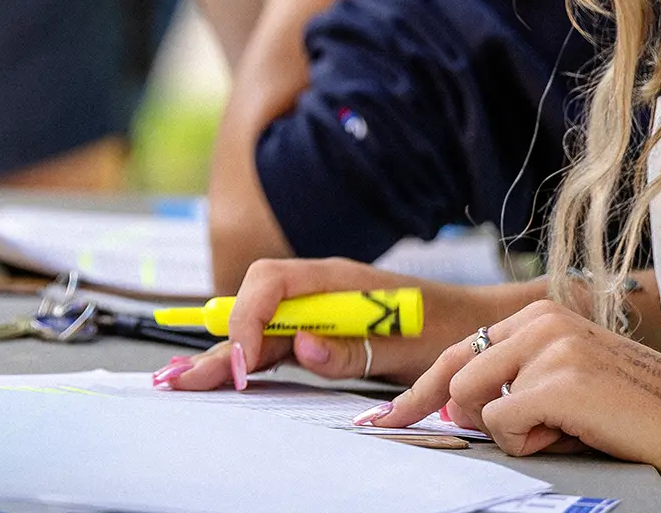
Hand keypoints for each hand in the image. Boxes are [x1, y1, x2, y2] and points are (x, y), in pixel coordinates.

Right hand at [160, 257, 533, 392]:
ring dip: (226, 353)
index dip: (246, 319)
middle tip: (180, 378)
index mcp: (336, 279)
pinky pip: (279, 342)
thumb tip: (302, 349)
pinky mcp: (324, 330)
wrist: (480, 325)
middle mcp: (319, 289)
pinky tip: (227, 374)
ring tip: (186, 380)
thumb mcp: (406, 342)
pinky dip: (250, 358)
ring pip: (260, 326)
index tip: (241, 361)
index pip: (270, 285)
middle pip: (253, 305)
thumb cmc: (449, 329)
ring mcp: (319, 309)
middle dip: (217, 341)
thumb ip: (353, 346)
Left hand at [369, 300, 660, 487]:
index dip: (417, 390)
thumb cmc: (634, 411)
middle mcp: (536, 321)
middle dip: (447, 415)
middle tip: (453, 432)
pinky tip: (572, 434)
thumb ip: (514, 382)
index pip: (457, 350)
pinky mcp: (555, 381)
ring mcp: (545, 347)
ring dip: (509, 432)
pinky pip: (501, 426)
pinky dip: (529, 443)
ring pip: (473, 402)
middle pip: (453, 375)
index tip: (383, 417)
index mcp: (537, 315)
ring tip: (561, 430)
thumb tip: (453, 409)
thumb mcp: (566, 378)